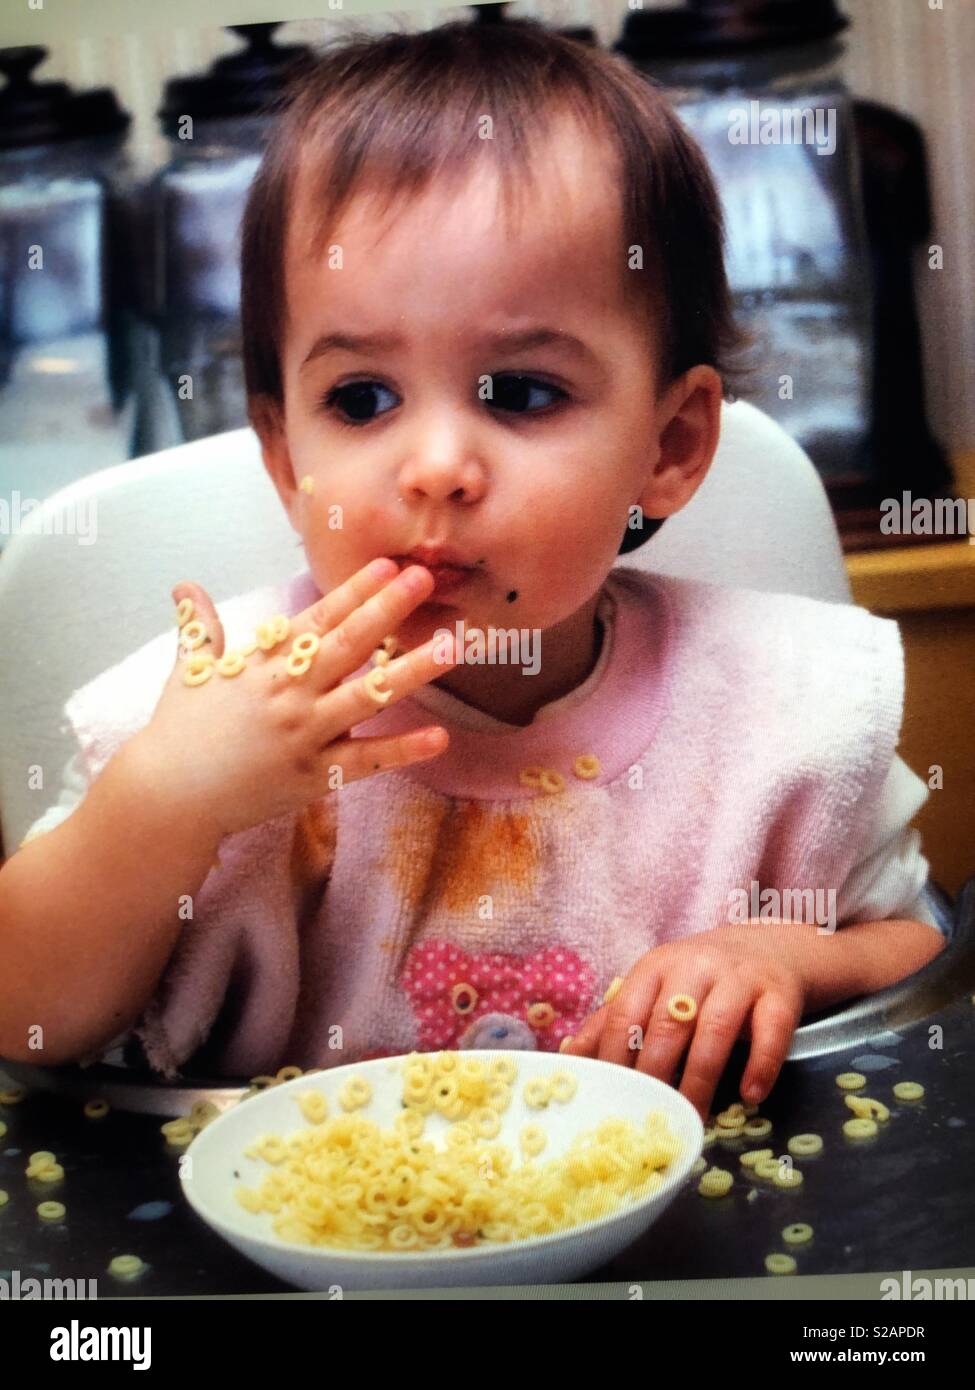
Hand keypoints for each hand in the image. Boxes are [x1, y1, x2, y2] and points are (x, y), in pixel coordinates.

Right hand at [131, 559, 462, 838]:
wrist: (170, 796)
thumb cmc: (180, 732)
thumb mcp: (188, 671)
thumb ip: (199, 627)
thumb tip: (184, 587)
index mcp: (264, 663)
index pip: (318, 618)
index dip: (355, 590)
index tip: (388, 565)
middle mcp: (289, 692)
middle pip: (348, 644)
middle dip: (389, 609)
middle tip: (425, 578)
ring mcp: (305, 734)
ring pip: (368, 696)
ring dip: (412, 670)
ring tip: (452, 647)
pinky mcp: (314, 774)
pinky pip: (366, 760)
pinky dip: (403, 749)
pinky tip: (440, 736)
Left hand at [563, 925, 805, 1118]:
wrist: (766, 947)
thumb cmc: (698, 980)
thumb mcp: (653, 989)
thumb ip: (613, 1022)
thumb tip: (566, 1060)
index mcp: (655, 966)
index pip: (626, 1013)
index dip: (614, 1058)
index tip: (611, 1099)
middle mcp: (695, 966)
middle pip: (668, 1024)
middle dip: (655, 1075)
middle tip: (649, 1116)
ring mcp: (739, 978)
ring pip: (715, 1029)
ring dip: (701, 1079)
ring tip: (692, 1117)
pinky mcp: (779, 993)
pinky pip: (771, 1030)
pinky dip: (760, 1065)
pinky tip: (750, 1095)